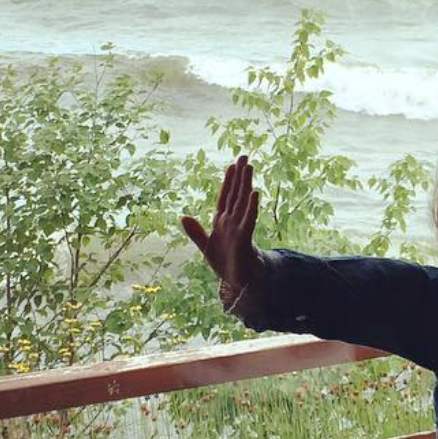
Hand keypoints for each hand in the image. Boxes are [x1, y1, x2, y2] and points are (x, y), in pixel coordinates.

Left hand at [181, 155, 263, 300]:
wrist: (237, 282)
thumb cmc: (225, 263)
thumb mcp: (205, 246)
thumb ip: (195, 231)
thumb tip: (183, 216)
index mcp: (222, 221)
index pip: (225, 196)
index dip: (228, 181)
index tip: (232, 165)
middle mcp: (232, 221)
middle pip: (236, 194)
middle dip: (240, 175)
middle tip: (245, 155)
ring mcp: (239, 228)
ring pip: (242, 202)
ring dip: (245, 184)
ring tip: (249, 167)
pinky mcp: (244, 238)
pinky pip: (248, 219)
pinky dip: (251, 207)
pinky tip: (254, 193)